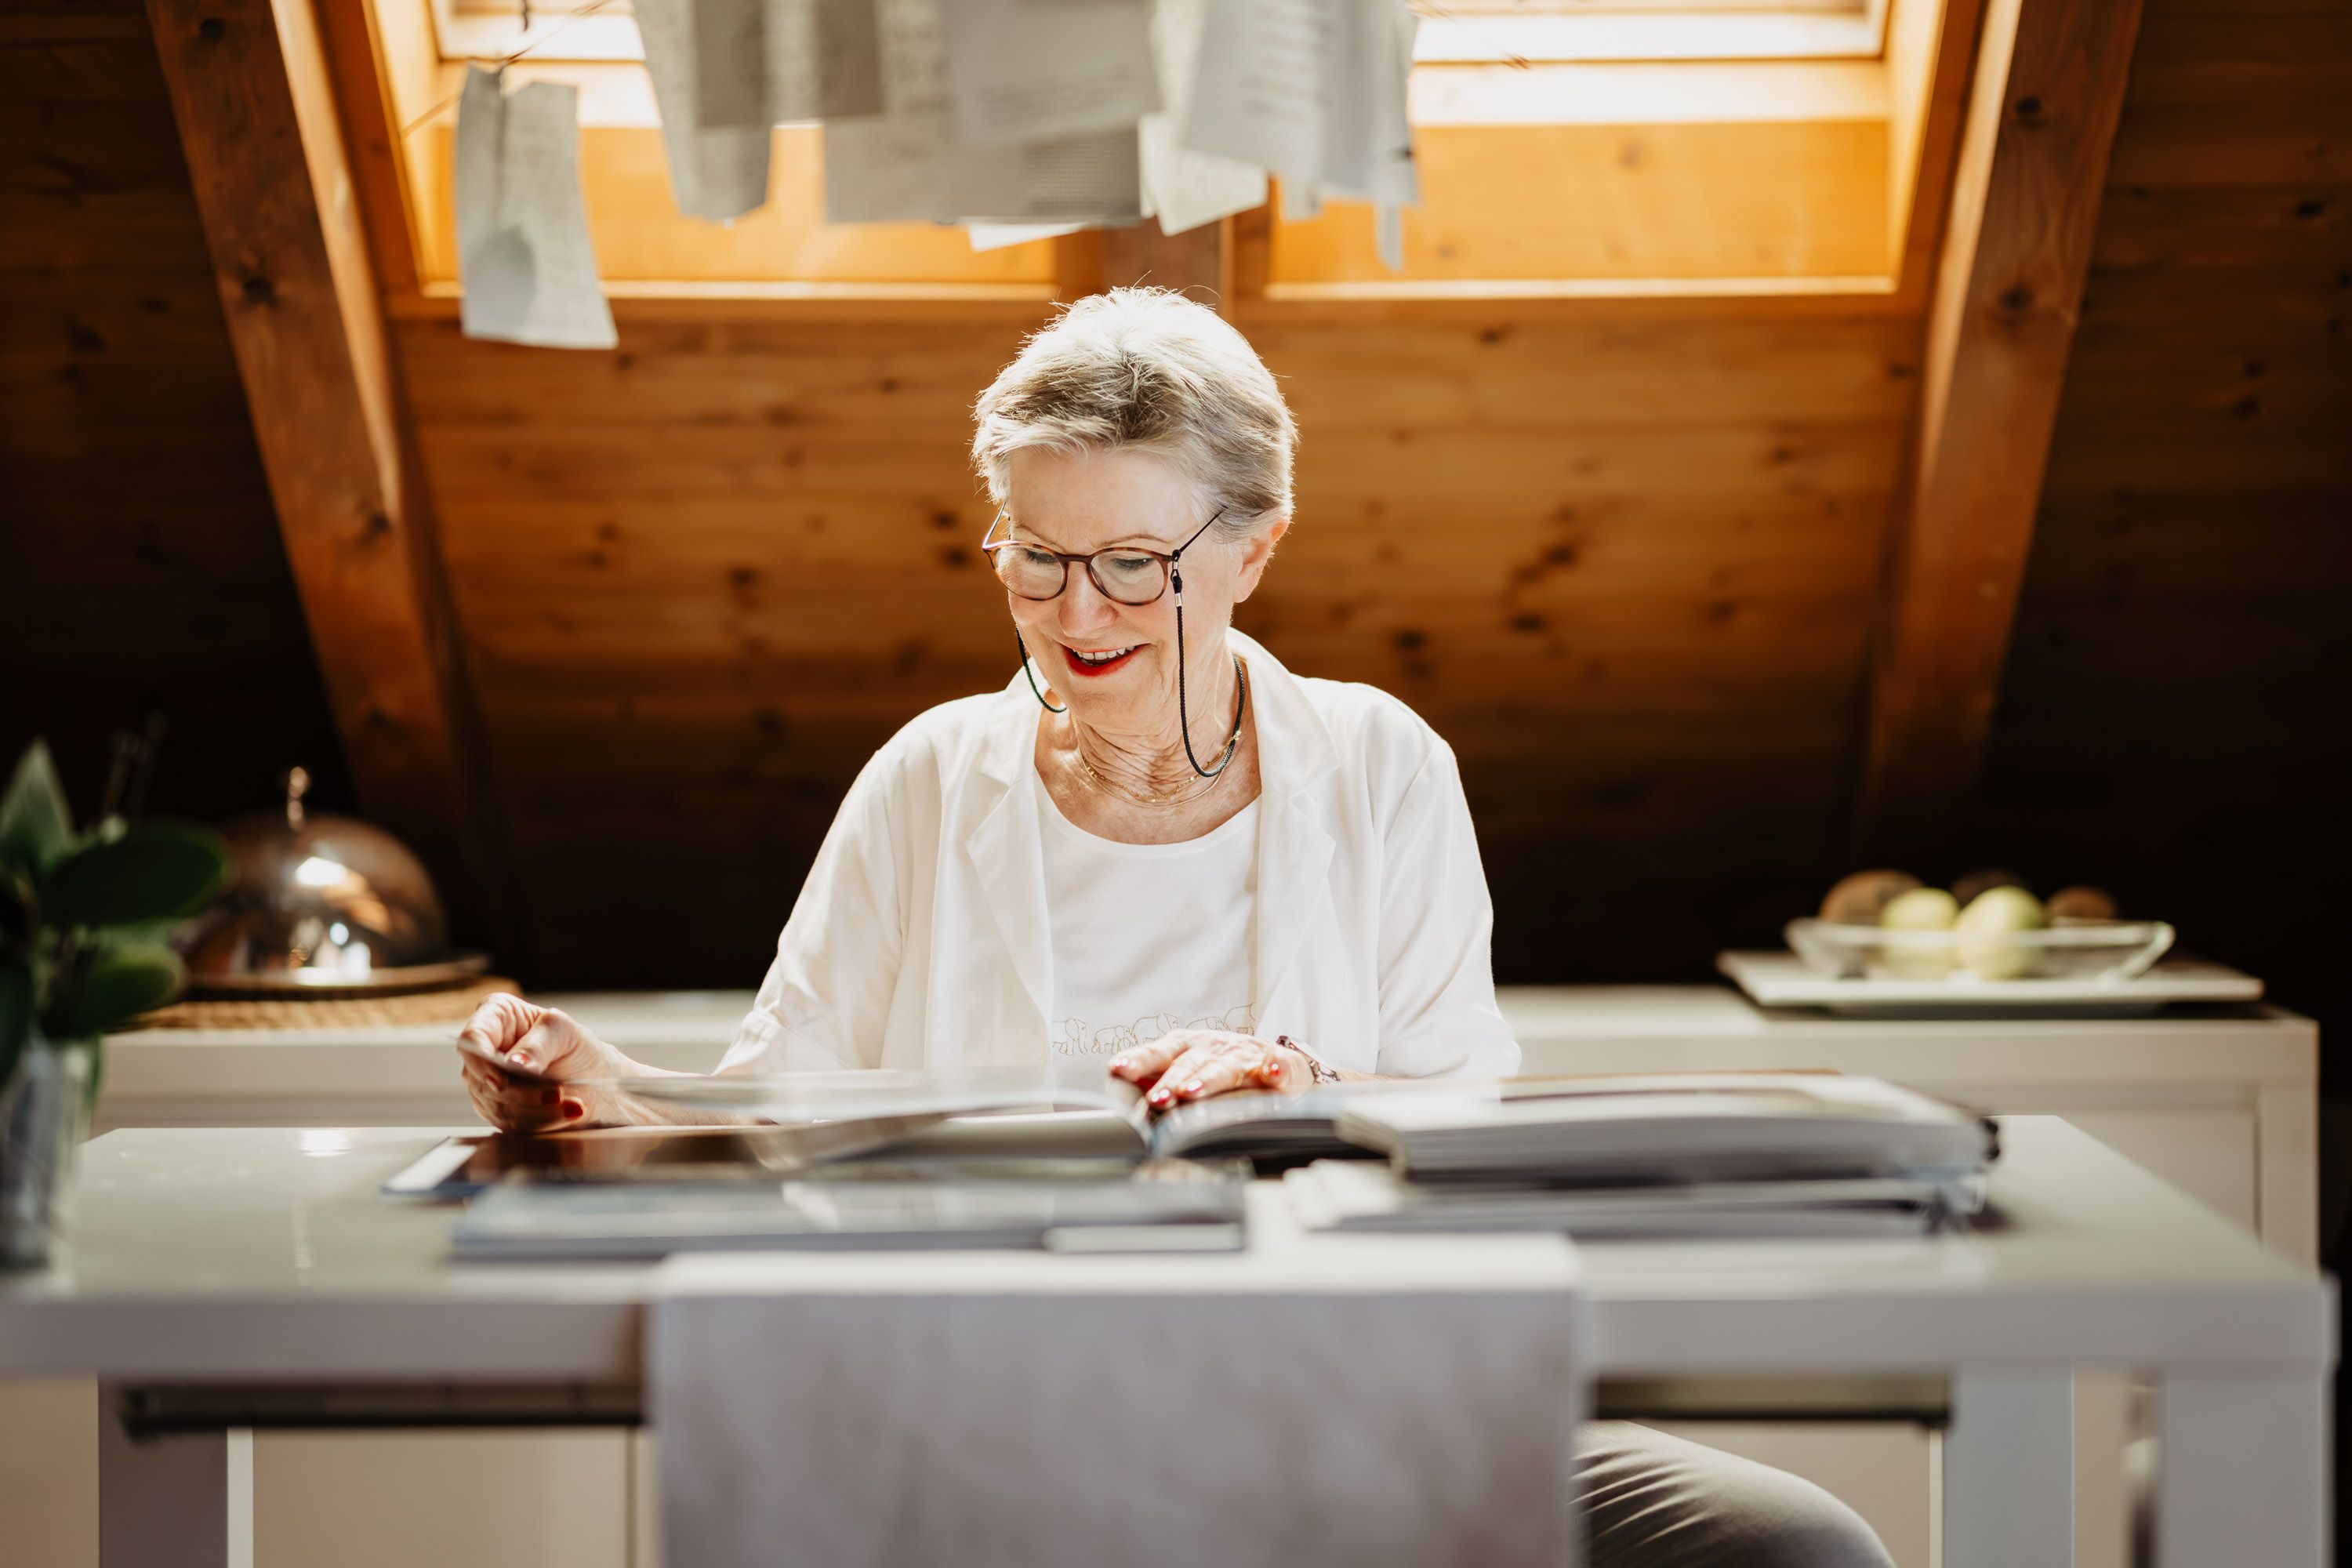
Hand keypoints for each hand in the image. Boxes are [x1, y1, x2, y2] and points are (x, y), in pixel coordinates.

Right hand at [455, 993, 625, 1132]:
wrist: (595, 1079)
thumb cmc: (577, 1046)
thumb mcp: (565, 1032)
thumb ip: (538, 1044)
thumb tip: (515, 1063)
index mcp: (496, 1017)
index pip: (472, 1039)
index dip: (481, 1062)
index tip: (502, 1080)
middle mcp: (485, 1052)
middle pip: (482, 1080)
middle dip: (522, 1093)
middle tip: (556, 1092)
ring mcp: (487, 1084)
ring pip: (497, 1106)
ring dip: (537, 1110)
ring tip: (571, 1104)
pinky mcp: (499, 1110)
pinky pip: (511, 1125)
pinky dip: (541, 1123)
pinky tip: (566, 1113)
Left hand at [1107, 1029, 1313, 1114]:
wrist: (1272, 1061)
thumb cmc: (1217, 1066)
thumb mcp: (1183, 1066)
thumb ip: (1152, 1079)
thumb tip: (1115, 1092)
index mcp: (1184, 1048)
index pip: (1156, 1054)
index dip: (1138, 1062)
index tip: (1118, 1070)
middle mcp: (1210, 1048)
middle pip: (1187, 1065)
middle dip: (1171, 1083)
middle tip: (1156, 1100)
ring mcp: (1242, 1056)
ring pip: (1224, 1069)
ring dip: (1209, 1079)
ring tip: (1193, 1092)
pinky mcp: (1274, 1065)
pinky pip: (1277, 1069)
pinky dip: (1276, 1072)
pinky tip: (1274, 1076)